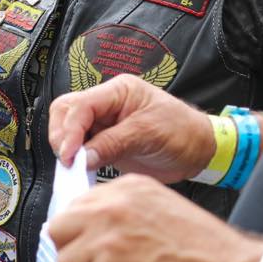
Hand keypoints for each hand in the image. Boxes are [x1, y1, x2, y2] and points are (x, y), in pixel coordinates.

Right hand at [49, 74, 213, 180]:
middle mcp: (105, 105)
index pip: (80, 105)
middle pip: (65, 112)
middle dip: (61, 136)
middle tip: (68, 161)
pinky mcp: (103, 142)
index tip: (69, 155)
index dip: (69, 129)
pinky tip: (81, 170)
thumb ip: (113, 143)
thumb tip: (82, 158)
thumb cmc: (184, 133)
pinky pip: (79, 148)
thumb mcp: (149, 134)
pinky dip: (75, 159)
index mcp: (117, 92)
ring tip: (75, 167)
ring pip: (67, 129)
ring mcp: (102, 124)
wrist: (201, 151)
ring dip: (65, 148)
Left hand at [49, 175, 260, 261]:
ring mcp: (105, 246)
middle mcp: (108, 212)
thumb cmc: (208, 252)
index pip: (74, 208)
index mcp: (123, 191)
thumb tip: (91, 227)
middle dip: (75, 254)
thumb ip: (122, 212)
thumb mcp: (162, 208)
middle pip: (59, 234)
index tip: (89, 246)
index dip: (80, 233)